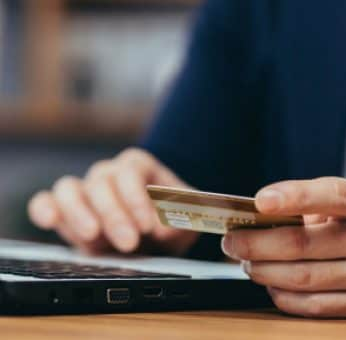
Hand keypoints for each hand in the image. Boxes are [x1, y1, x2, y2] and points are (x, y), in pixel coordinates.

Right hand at [28, 148, 198, 254]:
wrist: (158, 232)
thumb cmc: (172, 218)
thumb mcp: (188, 217)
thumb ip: (182, 217)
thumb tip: (165, 227)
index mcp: (138, 166)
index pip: (130, 173)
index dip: (137, 199)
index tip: (148, 225)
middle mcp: (108, 173)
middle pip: (101, 184)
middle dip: (114, 216)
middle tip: (129, 243)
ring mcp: (85, 191)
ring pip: (69, 189)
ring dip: (78, 214)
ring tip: (92, 237)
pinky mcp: (66, 211)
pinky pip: (45, 201)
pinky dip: (45, 209)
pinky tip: (50, 221)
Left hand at [221, 177, 345, 316]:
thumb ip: (316, 202)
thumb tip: (263, 218)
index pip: (331, 196)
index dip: (294, 197)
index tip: (260, 200)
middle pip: (303, 246)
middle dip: (256, 244)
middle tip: (232, 240)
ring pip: (302, 279)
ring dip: (263, 270)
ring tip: (246, 260)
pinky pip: (313, 306)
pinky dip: (282, 295)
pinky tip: (270, 283)